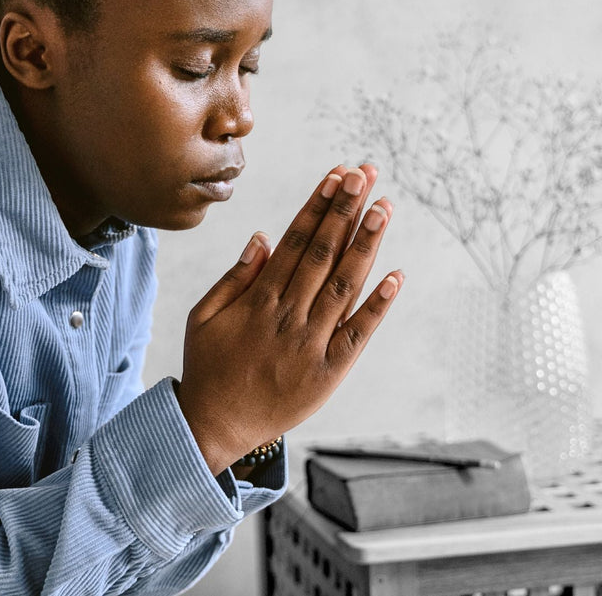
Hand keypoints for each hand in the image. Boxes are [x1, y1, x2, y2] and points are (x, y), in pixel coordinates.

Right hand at [176, 164, 404, 473]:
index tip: (337, 174)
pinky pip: (358, 333)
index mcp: (259, 299)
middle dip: (347, 209)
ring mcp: (311, 343)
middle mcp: (289, 315)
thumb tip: (264, 237)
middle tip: (367, 173)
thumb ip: (235, 277)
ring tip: (385, 207)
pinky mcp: (329, 372)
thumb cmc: (208, 367)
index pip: (296, 239)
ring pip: (345, 284)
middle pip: (323, 252)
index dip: (319, 204)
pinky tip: (397, 275)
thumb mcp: (204, 316)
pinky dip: (378, 305)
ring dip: (366, 243)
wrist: (214, 427)